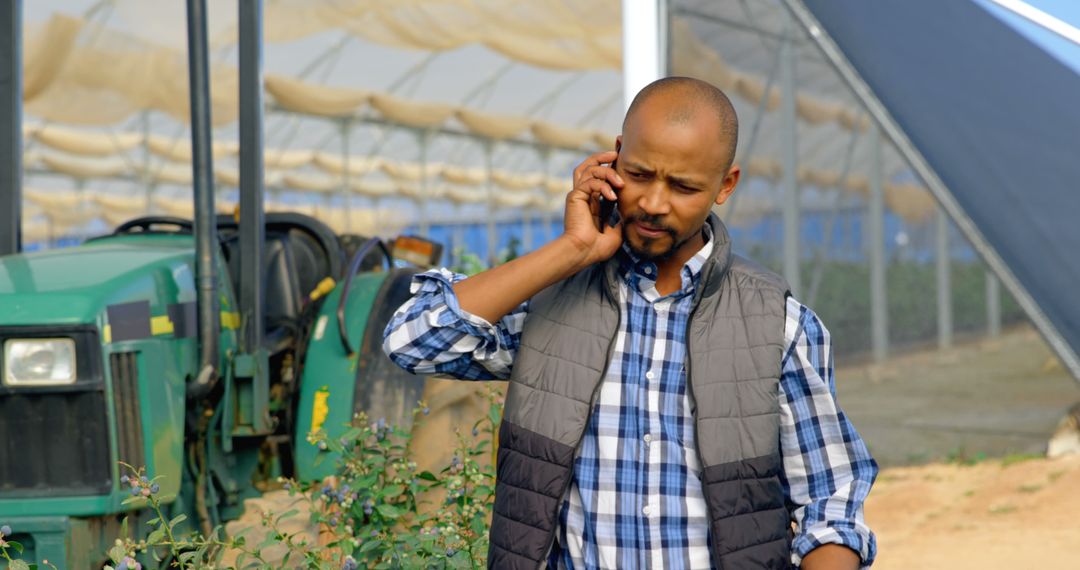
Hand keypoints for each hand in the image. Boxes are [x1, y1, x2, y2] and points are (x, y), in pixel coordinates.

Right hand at [563, 150, 624, 265]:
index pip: (599, 178)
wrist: (584, 252)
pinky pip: (589, 182)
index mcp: (592, 202)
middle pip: (587, 166)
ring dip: (607, 172)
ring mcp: (578, 195)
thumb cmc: (597, 248)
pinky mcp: (574, 197)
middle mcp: (583, 196)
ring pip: (589, 169)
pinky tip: (612, 197)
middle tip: (615, 154)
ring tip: (620, 183)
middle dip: (601, 157)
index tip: (622, 162)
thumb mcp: (616, 232)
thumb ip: (620, 219)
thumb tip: (629, 214)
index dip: (609, 167)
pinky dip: (602, 186)